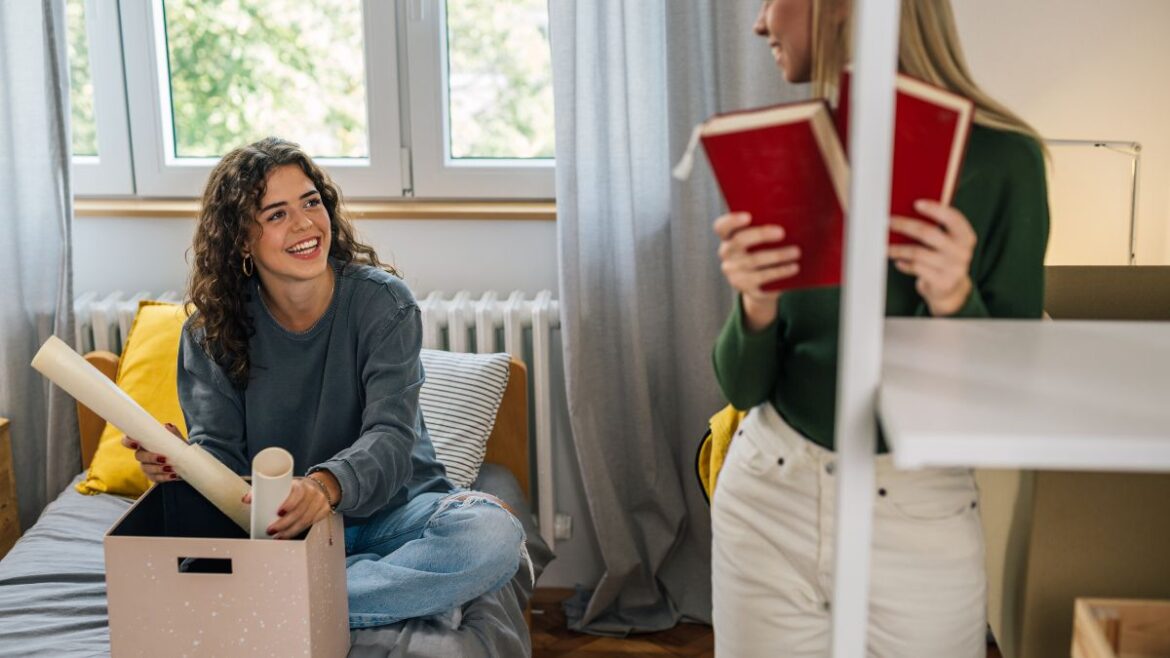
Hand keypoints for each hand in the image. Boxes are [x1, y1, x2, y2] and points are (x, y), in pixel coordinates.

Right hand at [122, 423, 182, 483]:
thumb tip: (167, 427)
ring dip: (158, 468)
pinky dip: (164, 477)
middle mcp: (142, 454)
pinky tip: (173, 475)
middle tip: (163, 458)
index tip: (136, 443)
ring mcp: (146, 466)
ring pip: (146, 468)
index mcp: (144, 442)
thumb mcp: (176, 438)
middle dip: (150, 457)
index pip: (128, 441)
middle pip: (138, 456)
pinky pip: (155, 478)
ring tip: (171, 468)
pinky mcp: (152, 476)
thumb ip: (172, 432)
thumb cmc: (177, 446)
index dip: (128, 442)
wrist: (185, 460)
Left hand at [254, 475, 335, 539]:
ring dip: (290, 531)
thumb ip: (264, 490)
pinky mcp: (324, 511)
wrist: (319, 486)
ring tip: (276, 537)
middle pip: (300, 511)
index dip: (290, 503)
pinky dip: (299, 531)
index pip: (298, 493)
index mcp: (301, 484)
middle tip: (270, 530)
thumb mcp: (284, 485)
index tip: (278, 512)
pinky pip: (312, 524)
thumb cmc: (295, 488)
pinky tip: (288, 536)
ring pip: (306, 521)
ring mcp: (320, 502)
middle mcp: (313, 493)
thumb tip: (245, 500)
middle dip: (284, 524)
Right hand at [713, 212, 800, 330]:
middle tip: (782, 232)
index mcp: (729, 237)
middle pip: (739, 241)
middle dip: (761, 234)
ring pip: (753, 260)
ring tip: (796, 251)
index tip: (748, 216)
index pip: (721, 227)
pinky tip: (794, 267)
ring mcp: (734, 272)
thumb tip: (789, 218)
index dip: (732, 221)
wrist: (763, 285)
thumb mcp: (762, 240)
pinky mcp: (745, 287)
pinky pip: (762, 278)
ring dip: (777, 254)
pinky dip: (780, 272)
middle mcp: (727, 254)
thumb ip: (767, 227)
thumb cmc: (765, 252)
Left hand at [888, 200, 976, 315]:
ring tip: (886, 247)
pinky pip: (916, 268)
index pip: (953, 218)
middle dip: (905, 225)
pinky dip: (904, 264)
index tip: (916, 203)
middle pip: (929, 233)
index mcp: (966, 237)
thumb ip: (937, 229)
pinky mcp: (942, 282)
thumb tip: (908, 212)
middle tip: (890, 222)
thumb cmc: (944, 260)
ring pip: (918, 253)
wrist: (952, 291)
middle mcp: (962, 252)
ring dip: (898, 248)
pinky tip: (898, 261)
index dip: (935, 209)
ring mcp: (953, 268)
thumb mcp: (948, 244)